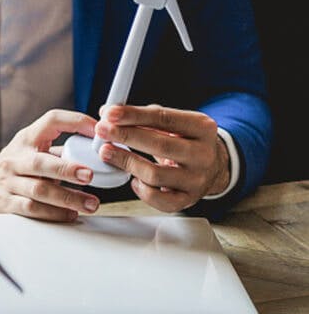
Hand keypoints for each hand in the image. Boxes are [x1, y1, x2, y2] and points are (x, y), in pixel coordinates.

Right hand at [0, 109, 101, 220]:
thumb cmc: (14, 167)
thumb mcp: (30, 150)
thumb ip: (58, 151)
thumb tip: (97, 153)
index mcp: (27, 139)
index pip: (51, 121)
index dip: (75, 123)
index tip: (97, 132)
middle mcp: (15, 159)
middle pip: (40, 163)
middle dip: (66, 169)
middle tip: (89, 175)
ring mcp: (8, 182)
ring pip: (39, 190)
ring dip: (67, 197)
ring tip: (90, 203)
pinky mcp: (5, 203)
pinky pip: (31, 209)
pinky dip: (54, 213)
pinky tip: (70, 214)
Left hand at [94, 104, 229, 211]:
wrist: (211, 167)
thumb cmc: (183, 141)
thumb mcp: (172, 123)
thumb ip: (142, 117)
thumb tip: (106, 113)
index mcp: (203, 128)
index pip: (165, 118)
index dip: (134, 115)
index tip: (109, 113)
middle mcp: (204, 155)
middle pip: (161, 145)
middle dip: (126, 136)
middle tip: (101, 130)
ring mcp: (197, 180)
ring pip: (156, 174)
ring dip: (126, 162)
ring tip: (106, 152)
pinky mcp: (188, 200)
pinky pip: (159, 200)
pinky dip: (141, 190)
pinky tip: (133, 179)